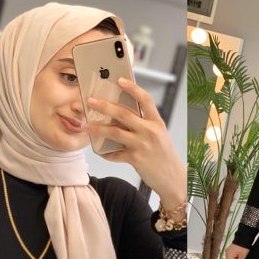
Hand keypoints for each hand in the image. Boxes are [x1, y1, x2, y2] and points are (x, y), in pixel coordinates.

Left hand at [82, 77, 186, 211]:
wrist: (172, 178)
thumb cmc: (163, 155)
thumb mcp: (159, 135)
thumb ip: (144, 124)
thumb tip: (120, 116)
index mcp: (157, 122)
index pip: (145, 99)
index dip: (132, 88)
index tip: (119, 80)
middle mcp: (150, 131)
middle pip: (123, 114)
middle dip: (105, 106)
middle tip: (91, 101)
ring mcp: (142, 145)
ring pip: (115, 132)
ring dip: (98, 128)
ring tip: (86, 125)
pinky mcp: (135, 159)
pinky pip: (115, 154)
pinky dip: (106, 153)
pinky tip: (99, 151)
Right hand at [225, 244, 249, 258]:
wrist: (244, 237)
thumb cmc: (243, 247)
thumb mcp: (242, 256)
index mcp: (228, 255)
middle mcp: (227, 253)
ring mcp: (229, 250)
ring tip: (242, 256)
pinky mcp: (232, 249)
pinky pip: (233, 255)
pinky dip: (237, 256)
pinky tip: (241, 254)